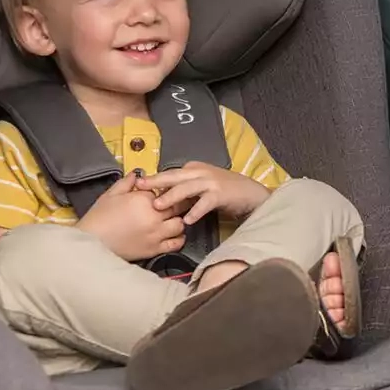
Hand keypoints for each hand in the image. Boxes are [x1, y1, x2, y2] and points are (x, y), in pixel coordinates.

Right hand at [77, 171, 185, 261]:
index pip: (163, 190)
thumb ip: (126, 183)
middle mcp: (154, 216)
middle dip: (174, 204)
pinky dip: (178, 238)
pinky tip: (173, 234)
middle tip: (170, 205)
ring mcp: (156, 234)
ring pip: (180, 224)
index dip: (161, 192)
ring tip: (170, 219)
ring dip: (177, 220)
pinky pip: (176, 243)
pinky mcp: (155, 249)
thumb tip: (137, 175)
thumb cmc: (98, 218)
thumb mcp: (110, 195)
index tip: (158, 194)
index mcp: (144, 200)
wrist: (91, 244)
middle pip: (176, 206)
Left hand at [137, 162, 270, 223]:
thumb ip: (185, 190)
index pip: (171, 174)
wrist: (252, 194)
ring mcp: (211, 183)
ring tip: (158, 205)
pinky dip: (196, 211)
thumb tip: (162, 197)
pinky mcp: (221, 194)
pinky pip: (205, 203)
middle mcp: (201, 173)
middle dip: (156, 181)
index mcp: (194, 169)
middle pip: (175, 176)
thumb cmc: (226, 192)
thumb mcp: (203, 187)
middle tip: (139, 187)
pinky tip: (187, 220)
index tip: (137, 185)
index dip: (154, 180)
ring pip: (187, 188)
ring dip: (172, 196)